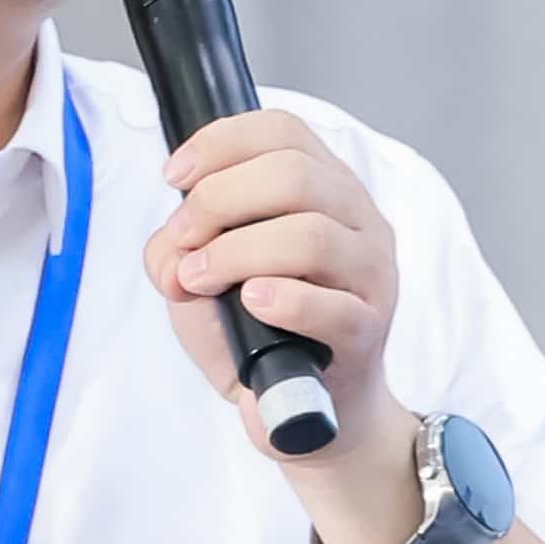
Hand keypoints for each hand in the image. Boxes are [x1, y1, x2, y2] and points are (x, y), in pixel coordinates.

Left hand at [145, 110, 424, 540]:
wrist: (305, 412)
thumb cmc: (260, 333)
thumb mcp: (201, 280)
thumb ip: (177, 250)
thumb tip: (173, 250)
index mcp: (325, 189)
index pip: (283, 131)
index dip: (221, 143)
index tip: (175, 178)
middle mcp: (357, 220)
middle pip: (295, 173)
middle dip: (218, 201)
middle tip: (184, 241)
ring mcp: (370, 275)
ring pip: (312, 233)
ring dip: (237, 252)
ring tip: (202, 279)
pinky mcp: (367, 331)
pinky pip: (331, 306)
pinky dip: (283, 300)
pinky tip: (252, 304)